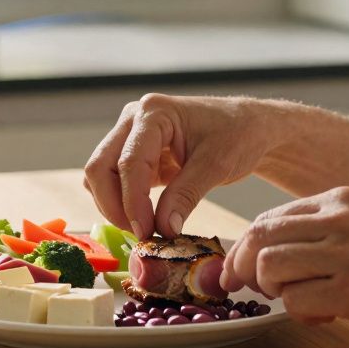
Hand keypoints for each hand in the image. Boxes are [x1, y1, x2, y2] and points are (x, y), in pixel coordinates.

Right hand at [84, 94, 276, 238]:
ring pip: (100, 176)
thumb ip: (186, 195)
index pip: (129, 162)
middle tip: (141, 234)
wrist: (248, 126)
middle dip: (114, 205)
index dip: (132, 202)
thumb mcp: (217, 165)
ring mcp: (130, 136)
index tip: (145, 232)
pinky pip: (113, 181)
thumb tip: (163, 229)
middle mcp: (133, 120)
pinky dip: (121, 202)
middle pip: (100, 167)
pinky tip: (144, 218)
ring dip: (114, 206)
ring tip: (145, 228)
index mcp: (153, 112)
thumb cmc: (238, 135)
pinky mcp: (135, 154)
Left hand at [221, 187, 348, 340]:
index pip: (269, 217)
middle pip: (258, 238)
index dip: (245, 247)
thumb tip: (272, 252)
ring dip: (273, 291)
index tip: (240, 270)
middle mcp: (338, 218)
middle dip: (241, 268)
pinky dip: (300, 314)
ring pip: (268, 267)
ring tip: (302, 301)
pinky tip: (327, 315)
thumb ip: (327, 230)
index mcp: (341, 199)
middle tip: (246, 290)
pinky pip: (294, 300)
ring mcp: (345, 253)